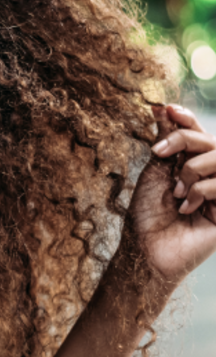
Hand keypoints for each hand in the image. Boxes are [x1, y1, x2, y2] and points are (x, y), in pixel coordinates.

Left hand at [125, 104, 215, 287]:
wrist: (146, 248)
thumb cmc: (147, 213)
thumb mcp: (154, 171)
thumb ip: (165, 142)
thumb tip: (161, 108)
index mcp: (192, 165)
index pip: (198, 133)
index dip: (187, 118)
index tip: (167, 109)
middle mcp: (211, 176)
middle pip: (211, 141)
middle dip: (184, 140)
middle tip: (158, 153)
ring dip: (192, 170)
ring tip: (175, 191)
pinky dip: (201, 191)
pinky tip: (187, 209)